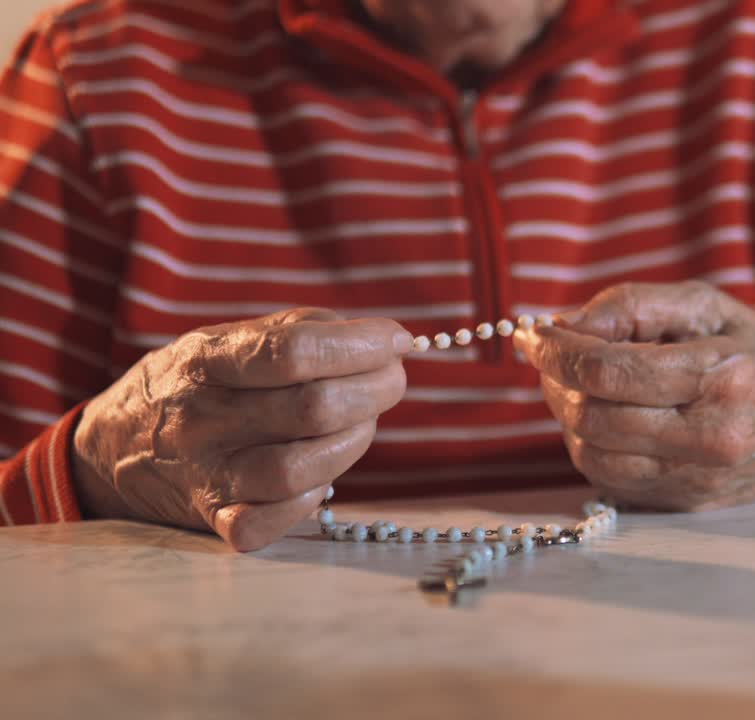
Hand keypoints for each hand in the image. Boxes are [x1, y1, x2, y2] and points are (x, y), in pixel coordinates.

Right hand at [72, 308, 410, 550]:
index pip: (291, 351)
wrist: (114, 446)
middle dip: (375, 390)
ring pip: (299, 470)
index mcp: (207, 360)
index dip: (360, 344)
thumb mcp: (231, 336)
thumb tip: (382, 340)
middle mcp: (201, 419)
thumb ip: (301, 329)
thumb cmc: (199, 382)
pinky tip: (324, 472)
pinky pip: (268, 523)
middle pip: (311, 409)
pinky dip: (312, 498)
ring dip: (355, 442)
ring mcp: (205, 474)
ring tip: (365, 421)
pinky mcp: (213, 519)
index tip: (397, 340)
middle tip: (393, 380)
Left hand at [514, 282, 754, 510]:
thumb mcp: (707, 305)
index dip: (557, 350)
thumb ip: (634, 306)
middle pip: (592, 417)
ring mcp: (698, 478)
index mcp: (719, 375)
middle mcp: (709, 435)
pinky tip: (603, 416)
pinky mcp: (688, 504)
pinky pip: (611, 480)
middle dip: (556, 381)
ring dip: (567, 416)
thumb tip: (566, 325)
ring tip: (577, 384)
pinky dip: (591, 446)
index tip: (535, 332)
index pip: (607, 370)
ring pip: (592, 455)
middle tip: (553, 355)